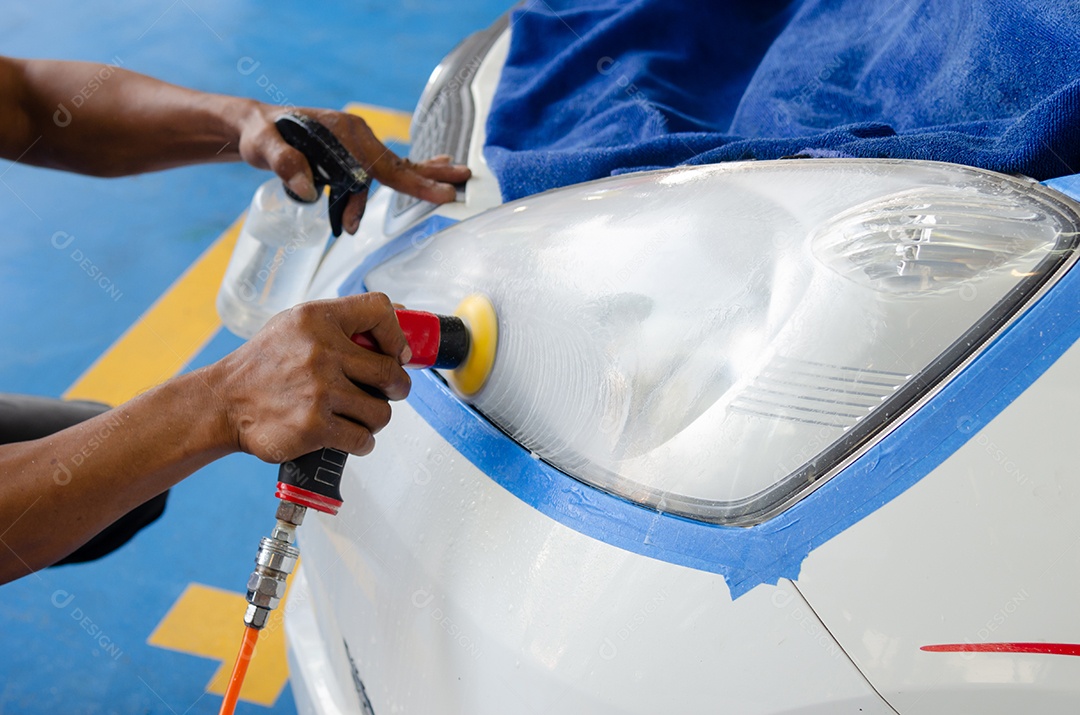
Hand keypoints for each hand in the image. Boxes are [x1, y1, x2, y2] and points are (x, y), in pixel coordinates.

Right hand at [208, 292, 411, 461]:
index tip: (396, 353)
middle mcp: (320, 352)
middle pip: (391, 372)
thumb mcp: (295, 324)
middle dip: (396, 387)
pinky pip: (363, 439)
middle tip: (386, 392)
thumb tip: (403, 315)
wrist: (223, 403)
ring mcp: (319, 392)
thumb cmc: (263, 364)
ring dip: (374, 418)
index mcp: (317, 319)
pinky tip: (347, 435)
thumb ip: (343, 320)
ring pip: (381, 411)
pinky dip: (362, 442)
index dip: (397, 335)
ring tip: (357, 415)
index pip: (379, 310)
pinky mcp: (315, 427)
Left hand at [237, 104, 470, 233]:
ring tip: (419, 198)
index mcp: (344, 132)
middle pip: (397, 164)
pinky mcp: (352, 152)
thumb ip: (284, 163)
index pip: (382, 165)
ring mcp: (357, 143)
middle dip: (428, 179)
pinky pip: (383, 168)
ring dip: (411, 185)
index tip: (439, 195)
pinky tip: (427, 175)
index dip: (412, 184)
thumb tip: (308, 190)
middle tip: (458, 188)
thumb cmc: (260, 134)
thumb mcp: (263, 147)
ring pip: (391, 170)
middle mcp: (357, 135)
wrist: (254, 125)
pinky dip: (404, 175)